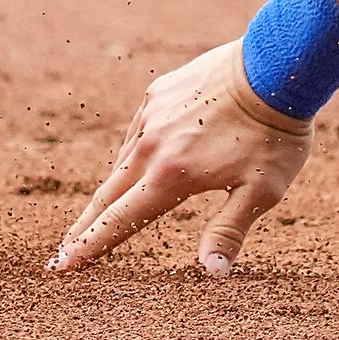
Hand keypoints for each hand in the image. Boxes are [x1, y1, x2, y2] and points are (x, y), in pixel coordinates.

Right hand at [47, 41, 312, 277]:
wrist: (277, 66)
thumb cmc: (275, 134)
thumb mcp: (262, 190)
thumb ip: (229, 230)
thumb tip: (213, 274)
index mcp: (171, 175)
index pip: (119, 221)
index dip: (89, 246)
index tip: (61, 266)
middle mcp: (151, 145)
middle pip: (108, 194)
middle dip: (85, 226)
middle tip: (63, 250)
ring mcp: (153, 115)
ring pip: (124, 160)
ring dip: (113, 187)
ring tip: (106, 210)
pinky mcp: (159, 92)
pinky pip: (139, 130)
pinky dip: (135, 151)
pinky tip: (142, 158)